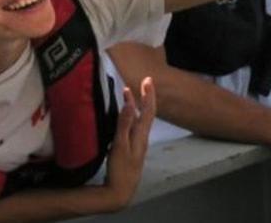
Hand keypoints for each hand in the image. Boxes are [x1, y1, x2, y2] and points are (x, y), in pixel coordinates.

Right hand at [104, 78, 155, 208]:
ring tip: (130, 94)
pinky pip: (135, 126)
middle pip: (147, 113)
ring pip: (141, 119)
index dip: (149, 94)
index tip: (148, 79)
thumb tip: (130, 104)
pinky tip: (127, 116)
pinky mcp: (132, 148)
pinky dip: (132, 116)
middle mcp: (142, 137)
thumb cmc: (121, 169)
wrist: (121, 190)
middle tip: (145, 81)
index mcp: (141, 135)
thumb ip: (125, 125)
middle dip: (146, 96)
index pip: (148, 110)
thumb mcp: (121, 146)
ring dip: (137, 105)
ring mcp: (138, 143)